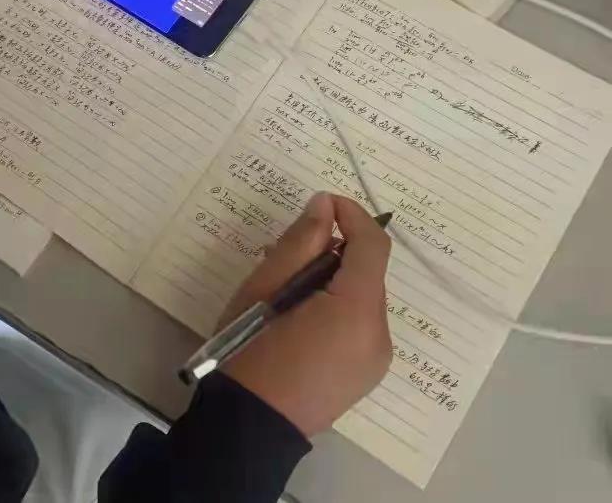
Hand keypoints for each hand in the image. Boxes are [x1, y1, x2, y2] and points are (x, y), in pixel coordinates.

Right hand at [221, 193, 391, 436]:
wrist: (249, 428)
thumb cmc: (250, 351)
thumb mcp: (264, 288)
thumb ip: (300, 242)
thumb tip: (325, 205)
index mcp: (357, 313)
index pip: (371, 244)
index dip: (351, 213)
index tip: (321, 202)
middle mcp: (380, 336)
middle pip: (368, 272)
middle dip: (336, 250)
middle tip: (288, 252)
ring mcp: (376, 360)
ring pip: (364, 297)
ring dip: (335, 279)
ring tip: (288, 288)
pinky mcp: (366, 374)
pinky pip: (360, 323)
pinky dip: (337, 306)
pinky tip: (300, 315)